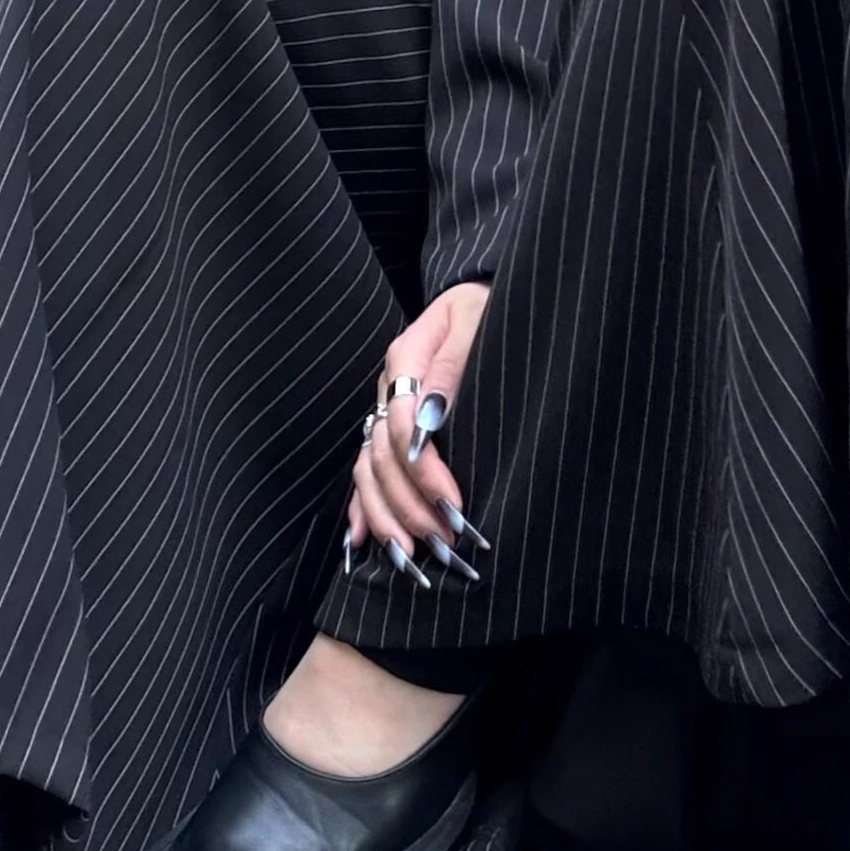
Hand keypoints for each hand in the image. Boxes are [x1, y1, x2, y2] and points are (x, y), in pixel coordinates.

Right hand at [345, 281, 492, 586]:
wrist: (482, 297)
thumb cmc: (487, 307)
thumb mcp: (476, 321)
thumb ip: (453, 365)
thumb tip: (433, 417)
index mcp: (406, 358)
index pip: (402, 424)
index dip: (424, 469)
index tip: (453, 502)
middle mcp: (390, 388)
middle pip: (381, 455)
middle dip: (409, 503)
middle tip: (443, 538)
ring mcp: (385, 408)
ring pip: (368, 468)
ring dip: (387, 514)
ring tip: (410, 553)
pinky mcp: (391, 426)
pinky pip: (365, 469)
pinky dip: (362, 505)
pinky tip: (363, 539)